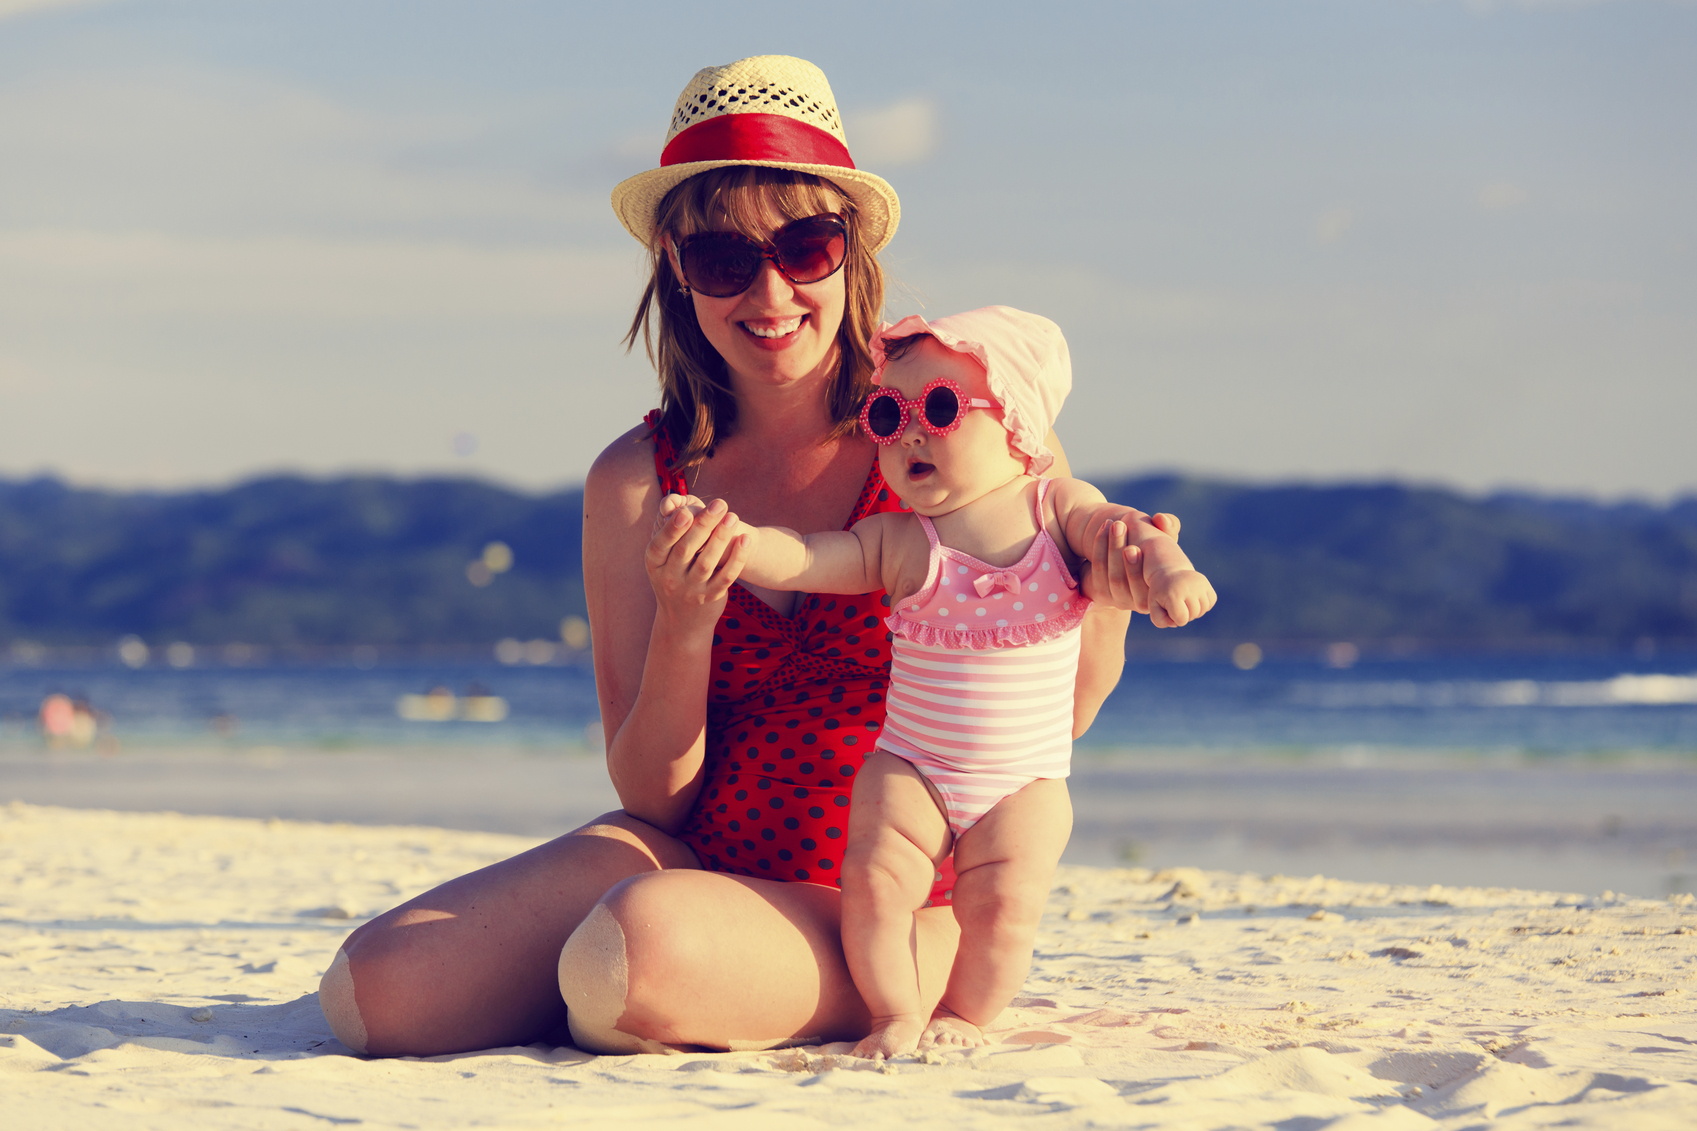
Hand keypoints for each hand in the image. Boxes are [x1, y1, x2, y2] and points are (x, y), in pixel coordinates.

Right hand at [646, 493, 748, 631]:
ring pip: (707, 562)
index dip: (673, 528)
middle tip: (719, 503)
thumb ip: (672, 536)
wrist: (682, 623)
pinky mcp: (711, 597)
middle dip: (703, 524)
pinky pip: (726, 576)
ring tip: (733, 516)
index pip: (661, 544)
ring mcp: (691, 590)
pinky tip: (745, 540)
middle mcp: (670, 578)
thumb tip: (678, 501)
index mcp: (655, 564)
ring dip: (721, 537)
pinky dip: (737, 558)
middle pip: (686, 549)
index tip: (687, 510)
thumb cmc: (674, 578)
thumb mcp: (663, 562)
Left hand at [1076, 511, 1177, 612]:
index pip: (1150, 589)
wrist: (1124, 555)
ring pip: (1113, 577)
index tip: (1138, 547)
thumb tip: (1162, 518)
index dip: (1139, 569)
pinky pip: (1099, 571)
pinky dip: (1099, 547)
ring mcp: (1119, 599)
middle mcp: (1140, 602)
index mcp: (1161, 593)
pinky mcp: (1102, 592)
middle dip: (1121, 554)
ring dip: (1111, 547)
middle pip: (1126, 583)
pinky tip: (1104, 529)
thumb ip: (1168, 528)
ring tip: (1114, 525)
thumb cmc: (1151, 547)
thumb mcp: (1163, 539)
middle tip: (1120, 528)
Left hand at [1146, 568, 1216, 628]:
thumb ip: (1160, 621)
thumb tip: (1176, 624)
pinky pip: (1211, 602)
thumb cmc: (1160, 593)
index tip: (1170, 611)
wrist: (1168, 572)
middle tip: (1177, 606)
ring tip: (1185, 604)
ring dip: (1195, 611)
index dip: (1176, 620)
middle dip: (1185, 615)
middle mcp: (1188, 588)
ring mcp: (1199, 584)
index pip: (1182, 619)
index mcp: (1173, 595)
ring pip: (1203, 609)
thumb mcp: (1153, 606)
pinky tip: (1194, 599)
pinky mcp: (1206, 583)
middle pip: (1193, 615)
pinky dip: (1204, 604)